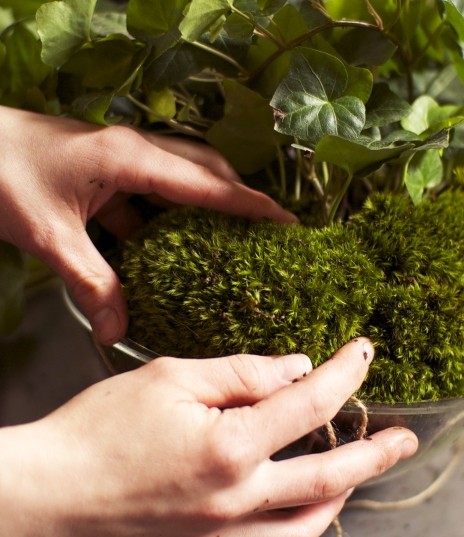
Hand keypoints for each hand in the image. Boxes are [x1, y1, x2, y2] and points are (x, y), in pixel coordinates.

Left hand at [0, 106, 295, 344]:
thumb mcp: (50, 236)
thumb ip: (90, 284)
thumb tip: (117, 332)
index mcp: (131, 159)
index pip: (209, 184)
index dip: (252, 204)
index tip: (288, 222)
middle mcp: (136, 151)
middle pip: (207, 170)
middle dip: (241, 198)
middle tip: (268, 231)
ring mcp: (122, 157)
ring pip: (184, 177)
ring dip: (209, 204)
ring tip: (233, 238)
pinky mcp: (108, 169)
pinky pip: (154, 192)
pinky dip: (171, 217)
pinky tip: (172, 246)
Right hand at [0, 339, 416, 536]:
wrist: (45, 494)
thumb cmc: (99, 428)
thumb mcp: (171, 377)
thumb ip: (242, 372)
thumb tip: (296, 368)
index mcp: (229, 447)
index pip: (310, 402)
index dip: (345, 372)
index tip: (362, 353)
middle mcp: (235, 500)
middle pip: (330, 478)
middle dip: (376, 454)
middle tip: (405, 439)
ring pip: (305, 528)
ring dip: (338, 498)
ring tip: (353, 474)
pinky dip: (288, 526)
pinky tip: (291, 506)